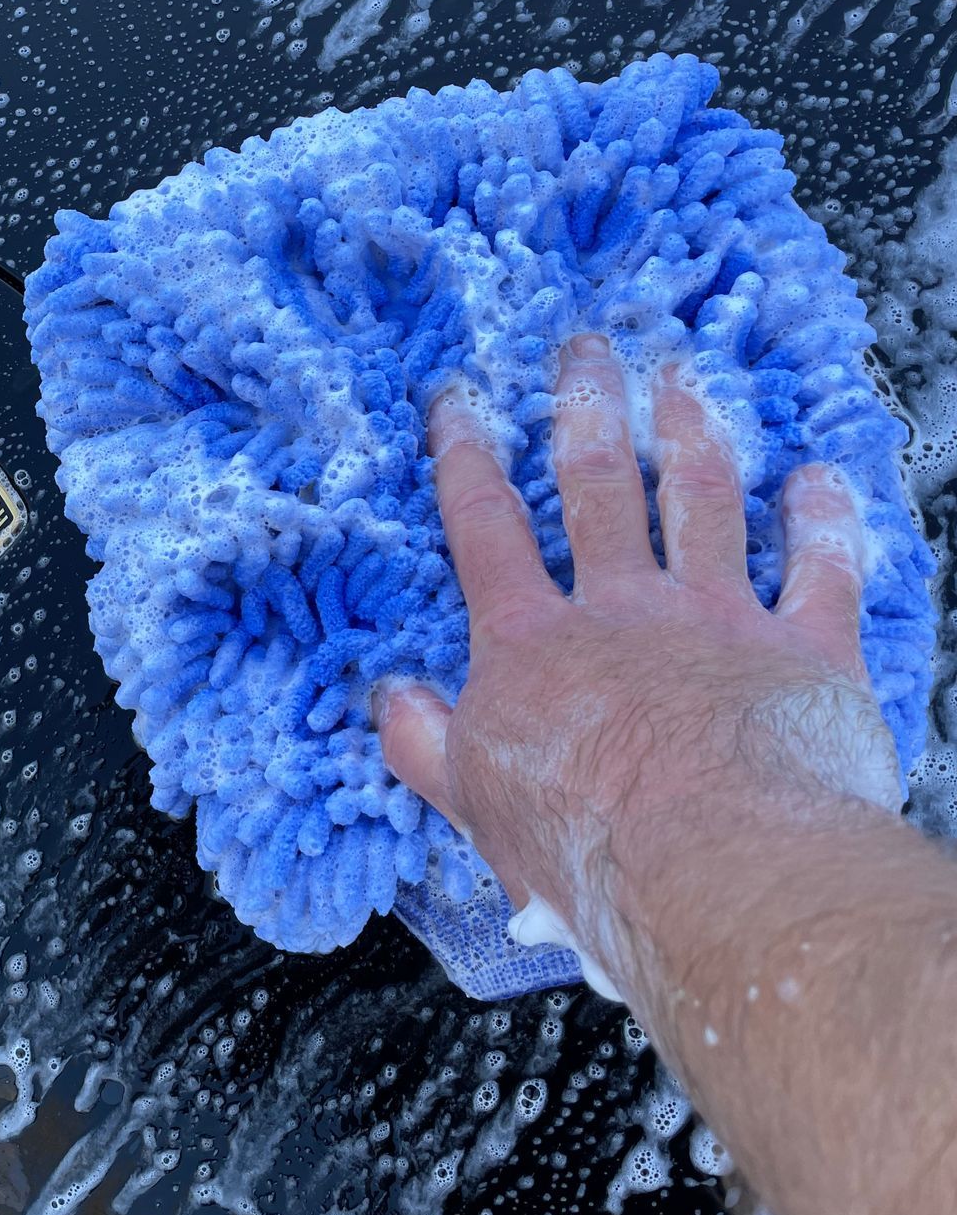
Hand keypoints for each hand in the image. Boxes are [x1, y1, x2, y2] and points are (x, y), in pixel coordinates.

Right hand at [376, 335, 899, 979]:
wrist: (716, 863)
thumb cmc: (589, 847)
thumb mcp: (474, 803)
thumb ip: (427, 746)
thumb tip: (394, 702)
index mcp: (532, 643)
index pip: (487, 529)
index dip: (467, 459)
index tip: (459, 403)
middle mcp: (622, 610)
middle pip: (597, 487)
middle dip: (585, 409)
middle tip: (585, 351)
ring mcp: (717, 620)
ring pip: (702, 500)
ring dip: (690, 433)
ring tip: (681, 380)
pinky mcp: (806, 651)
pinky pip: (819, 568)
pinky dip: (821, 519)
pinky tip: (817, 478)